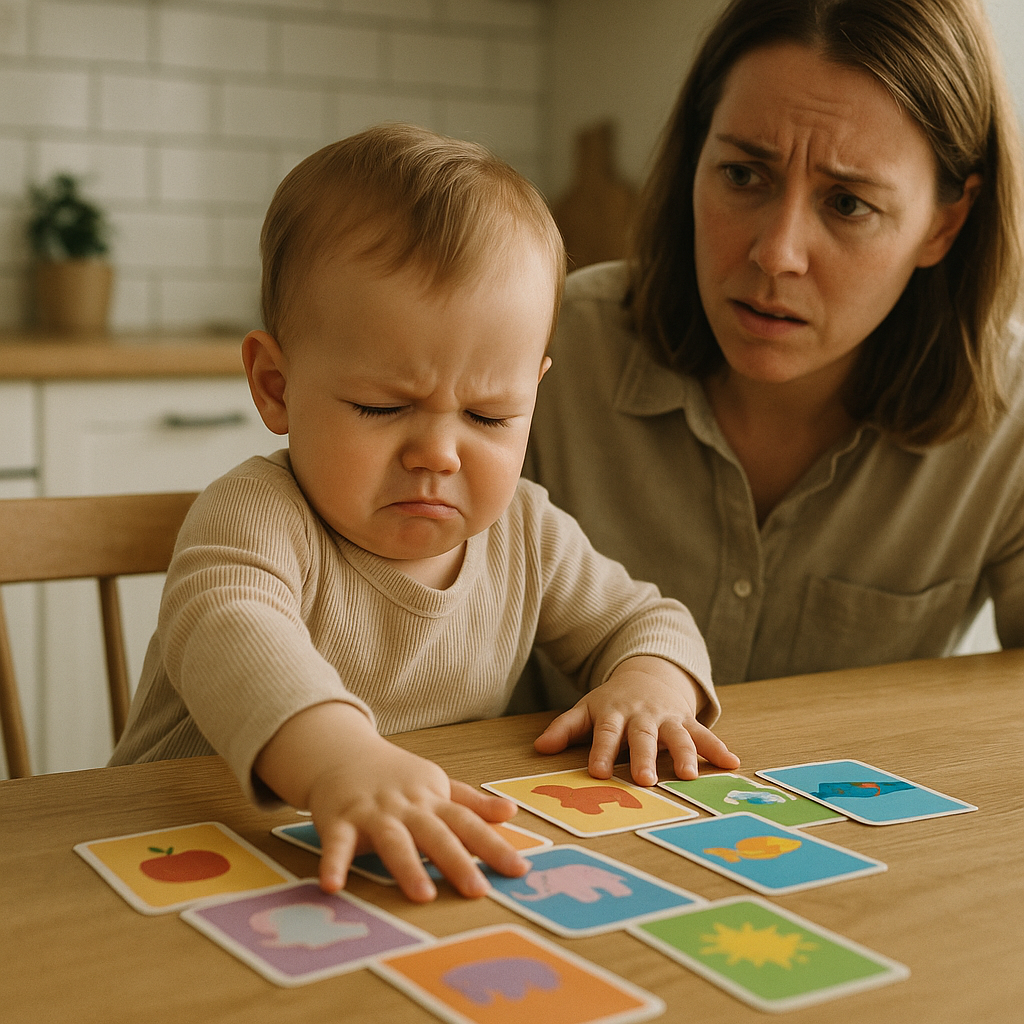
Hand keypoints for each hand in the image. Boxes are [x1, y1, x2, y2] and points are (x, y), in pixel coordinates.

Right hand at [255, 702, 527, 901]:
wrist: (342, 752)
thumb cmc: (395, 777)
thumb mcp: (436, 785)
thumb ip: (471, 802)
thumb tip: (511, 812)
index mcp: (432, 801)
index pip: (468, 823)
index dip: (494, 845)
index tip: (519, 869)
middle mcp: (407, 807)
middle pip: (436, 834)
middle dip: (457, 861)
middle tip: (478, 890)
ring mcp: (373, 813)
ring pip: (393, 840)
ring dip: (407, 866)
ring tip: (423, 895)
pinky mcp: (339, 821)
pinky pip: (337, 844)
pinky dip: (334, 864)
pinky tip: (332, 886)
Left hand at [533, 656, 739, 785]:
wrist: (649, 674)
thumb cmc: (612, 702)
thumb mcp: (586, 709)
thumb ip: (564, 728)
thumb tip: (539, 747)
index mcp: (614, 713)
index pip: (606, 733)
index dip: (602, 751)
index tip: (599, 772)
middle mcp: (642, 716)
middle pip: (643, 737)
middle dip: (645, 757)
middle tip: (646, 781)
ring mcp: (667, 718)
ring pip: (677, 736)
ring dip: (685, 755)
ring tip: (690, 775)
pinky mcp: (687, 722)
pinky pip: (704, 734)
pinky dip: (718, 748)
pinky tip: (733, 763)